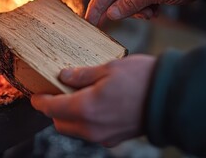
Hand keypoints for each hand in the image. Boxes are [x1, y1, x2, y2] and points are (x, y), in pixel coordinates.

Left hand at [31, 55, 155, 146]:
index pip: (51, 109)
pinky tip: (90, 104)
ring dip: (67, 115)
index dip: (39, 102)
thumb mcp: (108, 68)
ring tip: (73, 96)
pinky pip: (89, 132)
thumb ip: (81, 75)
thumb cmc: (141, 79)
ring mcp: (103, 136)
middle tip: (55, 92)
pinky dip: (83, 120)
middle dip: (52, 109)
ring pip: (74, 129)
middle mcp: (91, 127)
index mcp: (86, 108)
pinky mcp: (113, 138)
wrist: (171, 98)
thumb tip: (63, 76)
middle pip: (59, 122)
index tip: (35, 96)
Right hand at [86, 0, 203, 25]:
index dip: (96, 5)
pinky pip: (138, 3)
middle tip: (122, 21)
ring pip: (127, 2)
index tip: (88, 21)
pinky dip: (145, 10)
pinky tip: (157, 9)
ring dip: (138, 11)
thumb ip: (132, 3)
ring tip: (153, 11)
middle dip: (122, 9)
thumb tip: (110, 14)